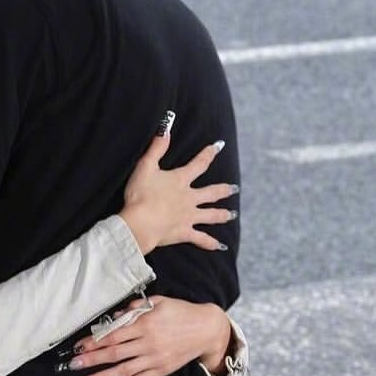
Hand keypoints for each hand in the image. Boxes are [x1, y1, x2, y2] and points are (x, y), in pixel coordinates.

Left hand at [65, 295, 232, 375]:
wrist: (206, 329)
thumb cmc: (180, 312)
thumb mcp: (158, 302)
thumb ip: (135, 308)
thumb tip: (115, 316)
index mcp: (145, 324)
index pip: (113, 335)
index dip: (94, 342)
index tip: (78, 346)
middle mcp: (148, 343)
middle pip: (114, 354)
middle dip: (92, 360)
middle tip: (73, 365)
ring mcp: (154, 359)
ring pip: (123, 370)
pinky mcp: (161, 370)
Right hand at [118, 125, 236, 254]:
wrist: (140, 223)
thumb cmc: (140, 194)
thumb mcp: (145, 166)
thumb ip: (157, 148)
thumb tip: (166, 127)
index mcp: (181, 180)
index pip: (199, 164)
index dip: (209, 153)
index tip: (219, 146)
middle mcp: (189, 198)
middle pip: (211, 193)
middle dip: (224, 189)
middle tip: (235, 188)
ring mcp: (188, 217)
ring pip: (211, 215)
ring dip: (223, 214)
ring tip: (232, 215)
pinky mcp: (184, 233)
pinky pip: (201, 239)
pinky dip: (211, 243)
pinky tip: (220, 247)